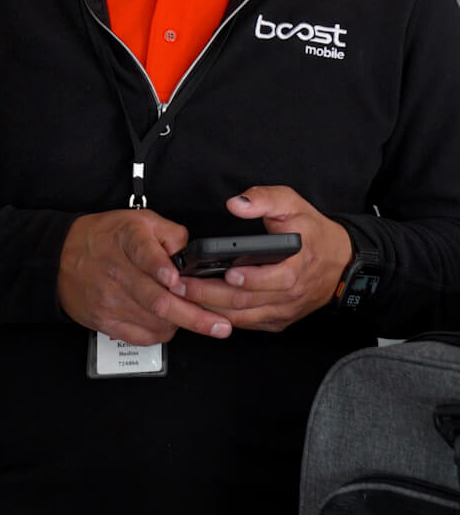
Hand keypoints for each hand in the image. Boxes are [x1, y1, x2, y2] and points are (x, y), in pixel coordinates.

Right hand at [57, 209, 232, 345]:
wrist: (61, 257)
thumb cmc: (105, 237)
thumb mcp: (138, 220)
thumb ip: (170, 233)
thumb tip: (193, 254)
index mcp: (126, 239)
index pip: (143, 253)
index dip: (161, 267)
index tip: (176, 279)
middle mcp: (116, 270)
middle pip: (157, 299)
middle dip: (194, 316)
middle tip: (220, 326)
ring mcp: (109, 299)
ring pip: (154, 321)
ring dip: (181, 324)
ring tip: (197, 320)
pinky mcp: (105, 320)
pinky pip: (142, 336)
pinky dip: (162, 333)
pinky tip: (169, 323)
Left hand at [180, 186, 352, 331]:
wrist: (341, 262)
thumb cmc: (312, 232)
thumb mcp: (292, 204)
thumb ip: (264, 199)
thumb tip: (236, 204)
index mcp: (297, 265)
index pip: (273, 278)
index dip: (249, 278)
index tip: (226, 272)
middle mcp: (291, 293)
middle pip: (247, 300)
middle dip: (210, 294)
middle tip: (182, 284)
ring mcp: (284, 309)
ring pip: (243, 317)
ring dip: (211, 309)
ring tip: (183, 296)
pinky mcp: (278, 319)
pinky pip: (248, 323)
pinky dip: (223, 318)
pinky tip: (201, 308)